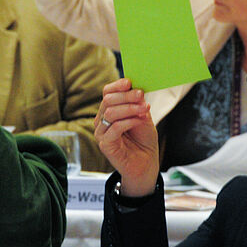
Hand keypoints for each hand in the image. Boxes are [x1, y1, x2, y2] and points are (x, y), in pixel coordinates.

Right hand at [95, 79, 157, 196]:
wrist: (145, 163)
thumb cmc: (143, 141)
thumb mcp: (143, 116)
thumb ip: (138, 104)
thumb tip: (136, 89)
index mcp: (109, 110)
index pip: (107, 92)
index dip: (117, 86)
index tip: (130, 82)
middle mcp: (102, 120)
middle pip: (108, 100)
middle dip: (126, 96)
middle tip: (141, 95)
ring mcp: (101, 133)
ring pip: (110, 112)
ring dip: (130, 108)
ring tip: (144, 109)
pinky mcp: (105, 145)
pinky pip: (115, 128)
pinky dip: (129, 121)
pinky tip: (140, 120)